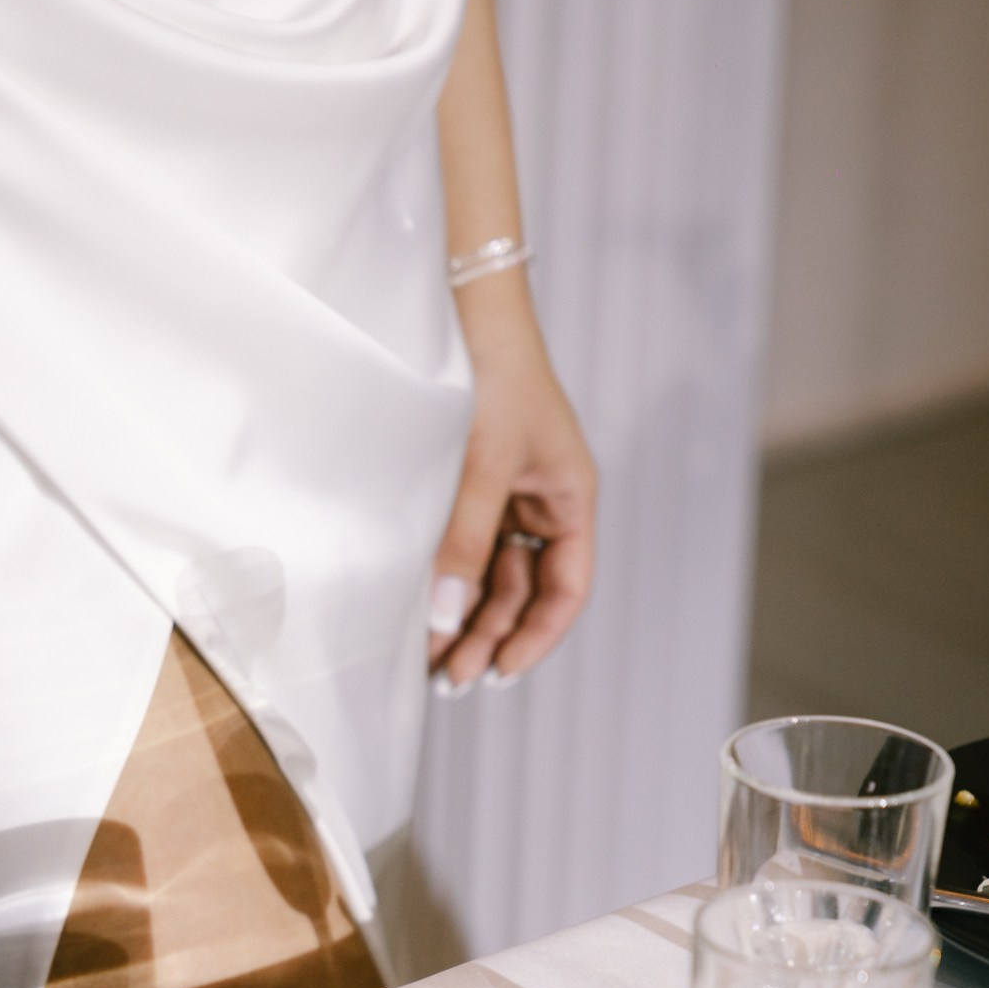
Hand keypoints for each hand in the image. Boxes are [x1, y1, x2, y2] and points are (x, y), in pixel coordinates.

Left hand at [426, 275, 597, 693]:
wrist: (461, 307)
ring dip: (462, 616)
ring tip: (427, 660)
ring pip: (489, 576)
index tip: (498, 672)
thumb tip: (444, 621)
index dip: (537, 637)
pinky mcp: (467, 486)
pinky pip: (462, 547)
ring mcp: (504, 496)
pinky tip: (418, 610)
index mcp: (570, 498)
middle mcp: (542, 503)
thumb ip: (463, 545)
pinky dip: (443, 579)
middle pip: (522, 592)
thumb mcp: (484, 467)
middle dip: (488, 636)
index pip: (566, 589)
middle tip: (447, 680)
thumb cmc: (493, 377)